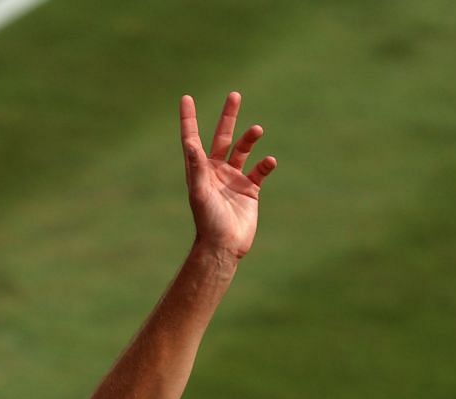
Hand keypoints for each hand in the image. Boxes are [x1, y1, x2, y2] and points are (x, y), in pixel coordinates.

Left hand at [180, 91, 276, 259]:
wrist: (225, 245)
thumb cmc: (207, 221)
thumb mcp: (199, 192)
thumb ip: (196, 167)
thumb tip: (190, 143)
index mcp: (200, 170)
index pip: (192, 139)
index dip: (189, 120)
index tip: (186, 99)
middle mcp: (216, 171)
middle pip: (223, 137)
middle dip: (228, 117)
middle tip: (234, 95)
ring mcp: (234, 179)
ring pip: (243, 150)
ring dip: (250, 138)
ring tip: (257, 129)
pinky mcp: (250, 190)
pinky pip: (260, 171)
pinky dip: (266, 163)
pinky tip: (270, 161)